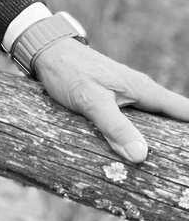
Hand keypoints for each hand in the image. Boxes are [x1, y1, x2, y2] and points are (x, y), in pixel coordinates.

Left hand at [31, 38, 188, 163]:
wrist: (45, 52)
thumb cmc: (68, 71)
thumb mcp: (91, 100)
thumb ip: (114, 126)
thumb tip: (141, 155)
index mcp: (143, 89)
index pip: (183, 111)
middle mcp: (141, 93)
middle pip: (172, 120)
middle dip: (178, 141)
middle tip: (181, 167)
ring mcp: (128, 97)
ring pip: (154, 122)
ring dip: (160, 141)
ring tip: (166, 167)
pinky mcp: (114, 104)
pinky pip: (136, 123)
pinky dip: (140, 137)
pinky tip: (136, 155)